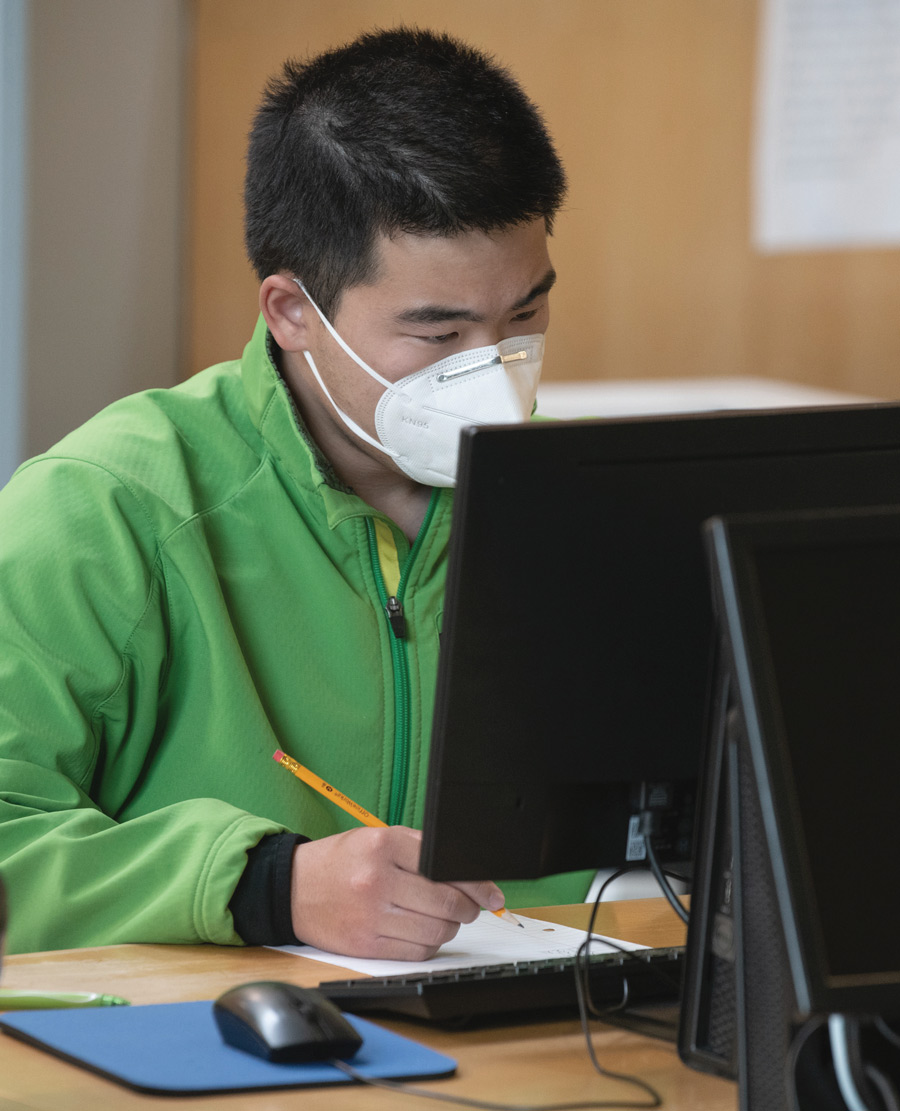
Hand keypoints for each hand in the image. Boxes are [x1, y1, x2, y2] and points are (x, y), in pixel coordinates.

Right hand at [289, 825, 503, 959]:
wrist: (293, 888)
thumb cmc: (342, 861)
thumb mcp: (378, 839)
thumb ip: (421, 852)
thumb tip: (469, 878)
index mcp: (383, 846)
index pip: (445, 867)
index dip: (476, 884)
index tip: (490, 893)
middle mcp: (377, 881)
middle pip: (445, 903)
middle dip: (468, 908)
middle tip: (471, 907)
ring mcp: (370, 916)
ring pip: (435, 931)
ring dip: (450, 927)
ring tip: (444, 917)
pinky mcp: (365, 945)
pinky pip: (416, 951)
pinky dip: (429, 944)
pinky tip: (423, 932)